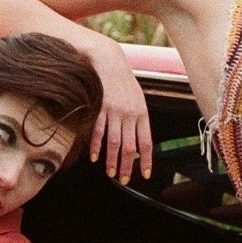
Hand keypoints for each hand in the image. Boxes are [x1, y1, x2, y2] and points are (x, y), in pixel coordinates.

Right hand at [88, 37, 152, 182]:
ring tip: (111, 174)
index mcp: (142, 114)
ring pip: (114, 143)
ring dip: (112, 161)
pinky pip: (98, 131)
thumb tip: (139, 141)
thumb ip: (139, 119)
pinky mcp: (99, 108)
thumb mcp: (138, 99)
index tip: (145, 175)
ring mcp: (113, 112)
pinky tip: (95, 157)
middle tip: (124, 180)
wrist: (109, 61)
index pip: (146, 142)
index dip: (146, 161)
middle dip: (128, 166)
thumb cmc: (124, 82)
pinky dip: (96, 146)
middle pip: (130, 147)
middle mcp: (129, 115)